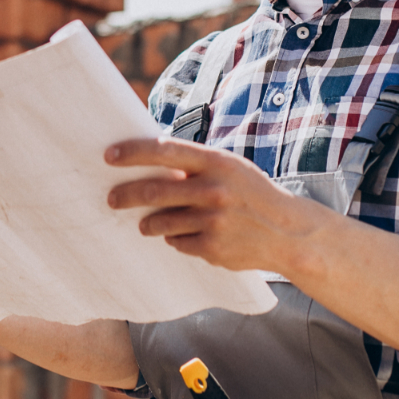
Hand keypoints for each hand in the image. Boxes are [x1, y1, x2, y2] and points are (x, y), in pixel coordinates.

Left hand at [104, 137, 328, 272]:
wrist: (289, 233)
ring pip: (161, 221)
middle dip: (126, 195)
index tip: (109, 156)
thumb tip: (147, 162)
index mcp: (216, 162)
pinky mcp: (212, 248)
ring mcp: (213, 221)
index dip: (133, 153)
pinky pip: (177, 242)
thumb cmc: (251, 194)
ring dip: (148, 222)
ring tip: (144, 223)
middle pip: (154, 190)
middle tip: (111, 198)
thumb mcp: (229, 169)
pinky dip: (174, 238)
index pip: (164, 150)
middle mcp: (214, 189)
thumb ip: (194, 165)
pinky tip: (183, 235)